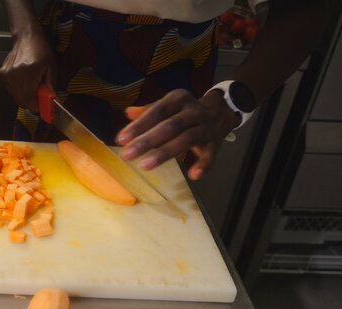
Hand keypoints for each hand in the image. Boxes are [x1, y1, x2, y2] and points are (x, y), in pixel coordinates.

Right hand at [0, 29, 55, 111]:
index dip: (35, 106)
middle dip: (31, 102)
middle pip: (21, 100)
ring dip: (25, 96)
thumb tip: (53, 102)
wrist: (26, 38)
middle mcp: (16, 72)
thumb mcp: (52, 68)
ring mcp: (7, 74)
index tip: (40, 107)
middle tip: (38, 94)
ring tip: (31, 83)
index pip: (28, 98)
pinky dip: (18, 90)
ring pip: (16, 97)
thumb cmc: (40, 51)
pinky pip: (11, 91)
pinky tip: (23, 80)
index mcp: (30, 70)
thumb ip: (51, 87)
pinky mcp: (3, 74)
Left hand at [116, 89, 240, 179]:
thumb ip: (148, 111)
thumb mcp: (168, 106)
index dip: (139, 125)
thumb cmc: (185, 112)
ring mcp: (205, 127)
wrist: (220, 112)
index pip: (157, 111)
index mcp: (178, 99)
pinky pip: (210, 154)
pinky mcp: (214, 143)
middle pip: (170, 126)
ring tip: (145, 165)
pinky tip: (193, 175)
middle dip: (147, 141)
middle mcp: (193, 111)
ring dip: (165, 153)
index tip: (121, 138)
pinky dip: (203, 165)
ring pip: (186, 139)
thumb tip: (128, 112)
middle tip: (127, 155)